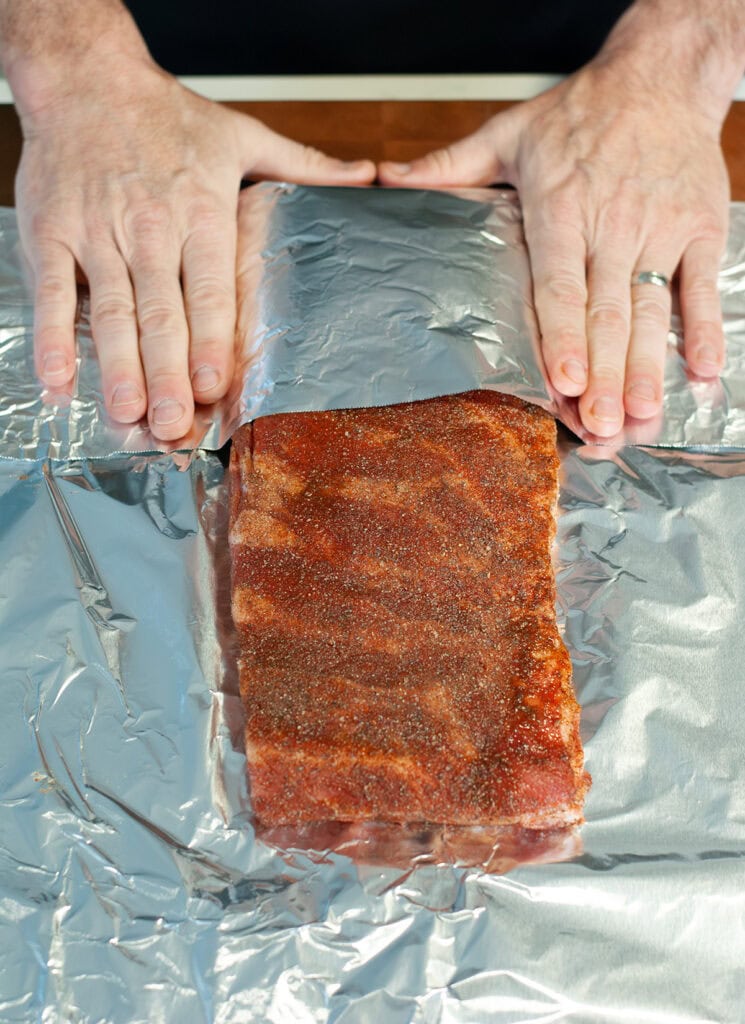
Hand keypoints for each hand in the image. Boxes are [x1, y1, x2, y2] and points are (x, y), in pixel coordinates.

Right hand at [17, 58, 374, 440]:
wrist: (85, 77)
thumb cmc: (166, 114)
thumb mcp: (242, 134)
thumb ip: (302, 165)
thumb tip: (365, 176)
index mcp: (200, 212)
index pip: (209, 289)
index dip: (210, 341)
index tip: (214, 386)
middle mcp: (149, 229)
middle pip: (161, 313)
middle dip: (166, 373)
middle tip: (173, 425)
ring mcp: (96, 234)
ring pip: (110, 311)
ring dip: (118, 367)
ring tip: (127, 413)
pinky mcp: (51, 235)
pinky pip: (51, 294)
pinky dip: (52, 340)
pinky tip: (58, 382)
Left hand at [379, 62, 729, 436]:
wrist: (662, 74)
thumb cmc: (581, 111)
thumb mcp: (509, 133)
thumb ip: (450, 165)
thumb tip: (388, 181)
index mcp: (561, 208)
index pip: (559, 284)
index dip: (562, 336)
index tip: (563, 382)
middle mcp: (611, 224)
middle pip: (607, 312)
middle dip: (606, 374)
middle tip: (604, 426)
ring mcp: (659, 229)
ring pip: (651, 308)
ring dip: (649, 366)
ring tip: (643, 413)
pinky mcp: (699, 228)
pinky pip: (702, 285)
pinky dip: (705, 328)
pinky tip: (702, 371)